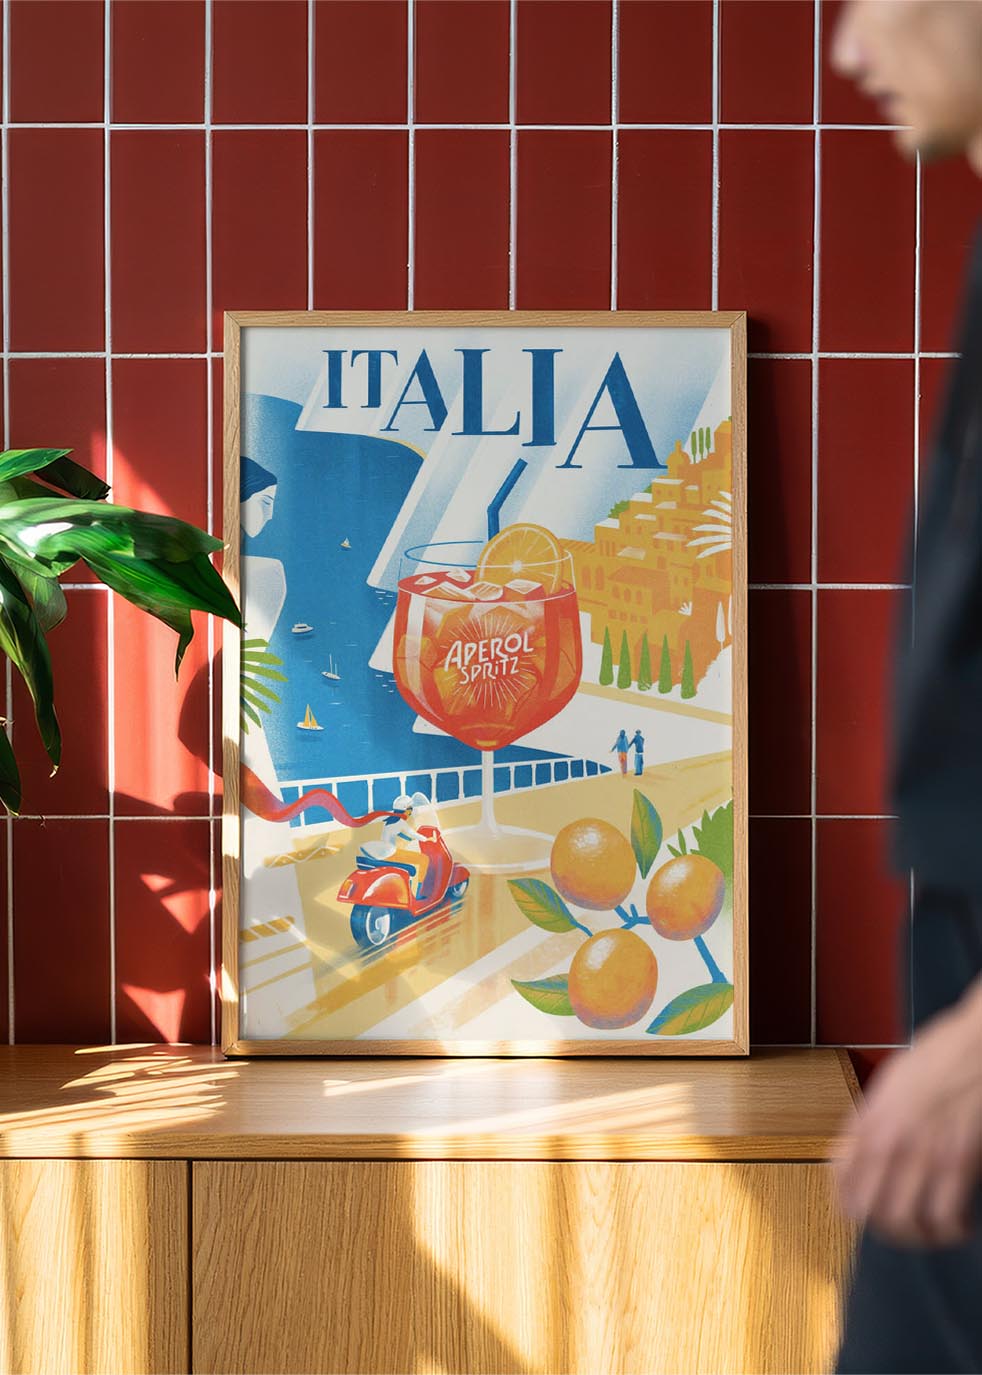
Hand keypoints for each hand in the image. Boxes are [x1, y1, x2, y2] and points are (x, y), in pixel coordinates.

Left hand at [835, 980, 981, 1246]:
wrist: (973, 1045)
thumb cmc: (935, 1056)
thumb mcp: (887, 1084)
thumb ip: (869, 1119)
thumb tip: (854, 1150)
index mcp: (869, 1122)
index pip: (842, 1183)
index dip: (847, 1205)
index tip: (858, 1212)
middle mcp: (890, 1142)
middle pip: (871, 1211)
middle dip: (882, 1228)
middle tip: (896, 1228)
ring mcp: (925, 1154)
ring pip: (905, 1222)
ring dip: (915, 1235)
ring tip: (926, 1231)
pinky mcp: (959, 1162)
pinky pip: (945, 1216)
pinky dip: (949, 1229)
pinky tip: (956, 1224)